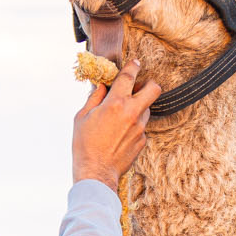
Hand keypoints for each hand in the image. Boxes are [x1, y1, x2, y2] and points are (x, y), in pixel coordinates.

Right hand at [71, 61, 160, 186]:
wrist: (96, 172)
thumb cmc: (84, 145)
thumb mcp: (81, 117)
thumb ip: (94, 98)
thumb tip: (101, 87)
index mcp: (115, 103)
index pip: (129, 77)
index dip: (133, 66)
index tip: (135, 63)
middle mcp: (132, 113)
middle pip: (154, 89)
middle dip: (149, 84)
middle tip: (139, 87)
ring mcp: (140, 127)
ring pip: (146, 109)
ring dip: (138, 107)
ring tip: (121, 116)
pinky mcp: (142, 140)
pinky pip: (141, 127)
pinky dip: (133, 126)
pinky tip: (119, 134)